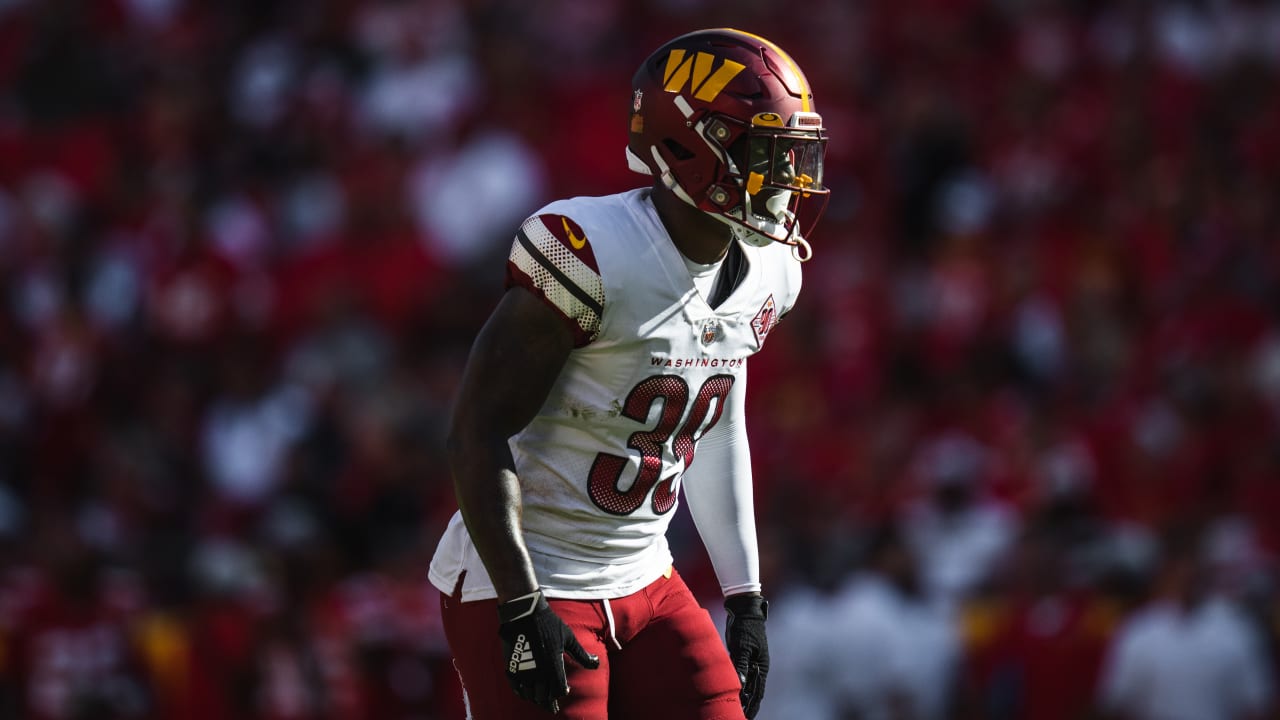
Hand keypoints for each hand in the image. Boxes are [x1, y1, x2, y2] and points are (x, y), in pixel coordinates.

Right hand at [497, 590, 599, 712]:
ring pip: (530, 695)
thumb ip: (581, 655)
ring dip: (536, 698)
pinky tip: (526, 691)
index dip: (562, 692)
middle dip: (549, 700)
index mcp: (553, 666)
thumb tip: (596, 664)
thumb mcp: (568, 638)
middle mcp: (538, 672)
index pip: (558, 691)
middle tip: (552, 702)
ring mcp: (523, 671)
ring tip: (540, 697)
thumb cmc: (549, 623)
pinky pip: (516, 688)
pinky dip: (522, 693)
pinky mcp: (511, 667)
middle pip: (543, 697)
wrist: (524, 613)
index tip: (564, 691)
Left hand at [724, 594, 768, 718]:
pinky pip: (740, 674)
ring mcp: (750, 661)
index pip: (757, 692)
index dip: (752, 706)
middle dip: (748, 705)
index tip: (746, 717)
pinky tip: (732, 691)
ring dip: (743, 696)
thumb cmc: (745, 628)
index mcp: (761, 666)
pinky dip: (737, 684)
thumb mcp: (743, 647)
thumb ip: (741, 666)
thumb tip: (741, 685)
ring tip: (736, 708)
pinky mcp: (742, 655)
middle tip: (740, 716)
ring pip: (746, 683)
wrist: (744, 610)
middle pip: (753, 690)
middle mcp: (757, 666)